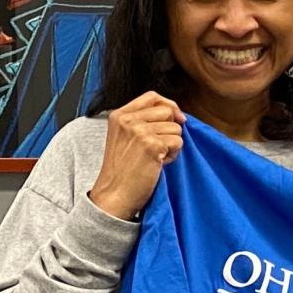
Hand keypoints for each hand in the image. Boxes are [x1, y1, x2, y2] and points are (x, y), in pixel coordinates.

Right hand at [89, 92, 186, 219]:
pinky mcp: (152, 145)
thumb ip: (141, 121)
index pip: (152, 97)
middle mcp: (128, 120)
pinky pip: (178, 142)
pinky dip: (174, 155)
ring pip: (176, 128)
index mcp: (119, 115)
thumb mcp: (124, 137)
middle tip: (159, 147)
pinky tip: (159, 164)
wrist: (114, 195)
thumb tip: (177, 114)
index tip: (176, 118)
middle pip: (167, 111)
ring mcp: (139, 131)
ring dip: (172, 145)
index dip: (168, 105)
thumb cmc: (122, 171)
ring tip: (157, 158)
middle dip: (170, 129)